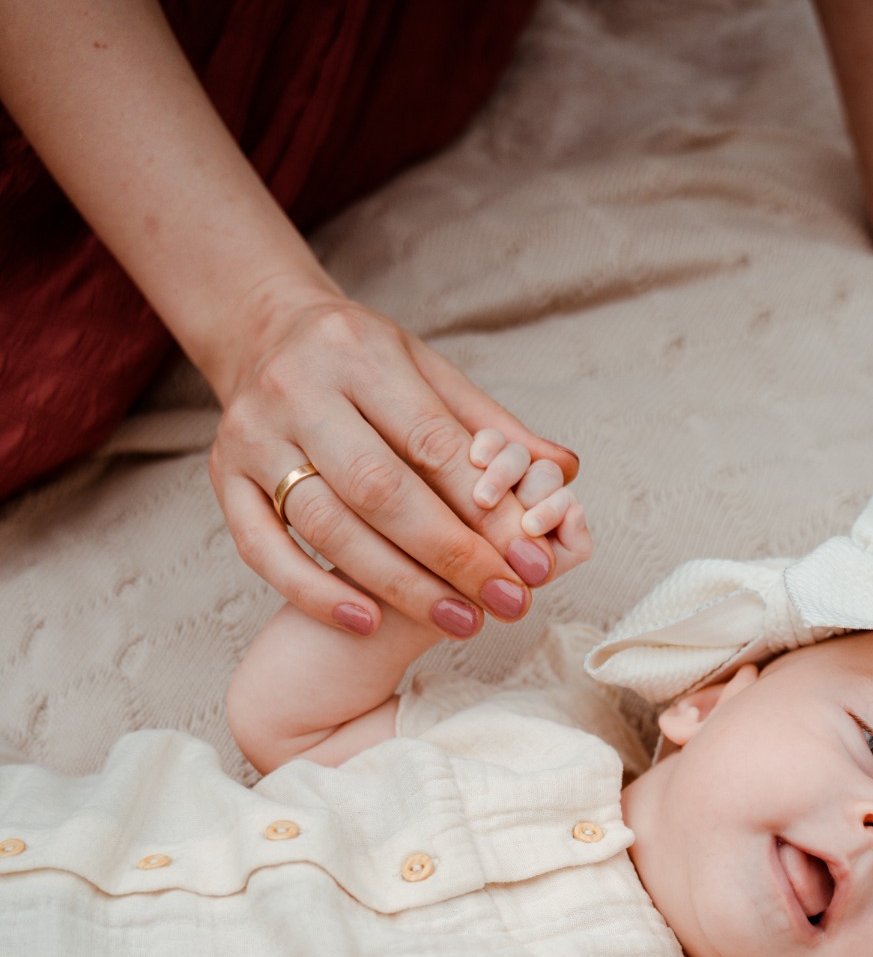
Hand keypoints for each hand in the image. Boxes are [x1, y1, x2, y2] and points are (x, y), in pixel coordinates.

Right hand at [208, 286, 582, 639]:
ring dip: (398, 584)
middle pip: (380, 488)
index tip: (533, 563)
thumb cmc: (363, 366)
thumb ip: (490, 426)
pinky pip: (262, 549)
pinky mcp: (224, 479)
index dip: (486, 508)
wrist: (262, 334)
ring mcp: (253, 436)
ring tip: (459, 621)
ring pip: (326, 524)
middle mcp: (299, 388)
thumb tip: (563, 470)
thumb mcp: (427, 372)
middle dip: (451, 555)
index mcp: (359, 352)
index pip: (431, 441)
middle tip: (506, 602)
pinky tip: (366, 622)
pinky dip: (313, 591)